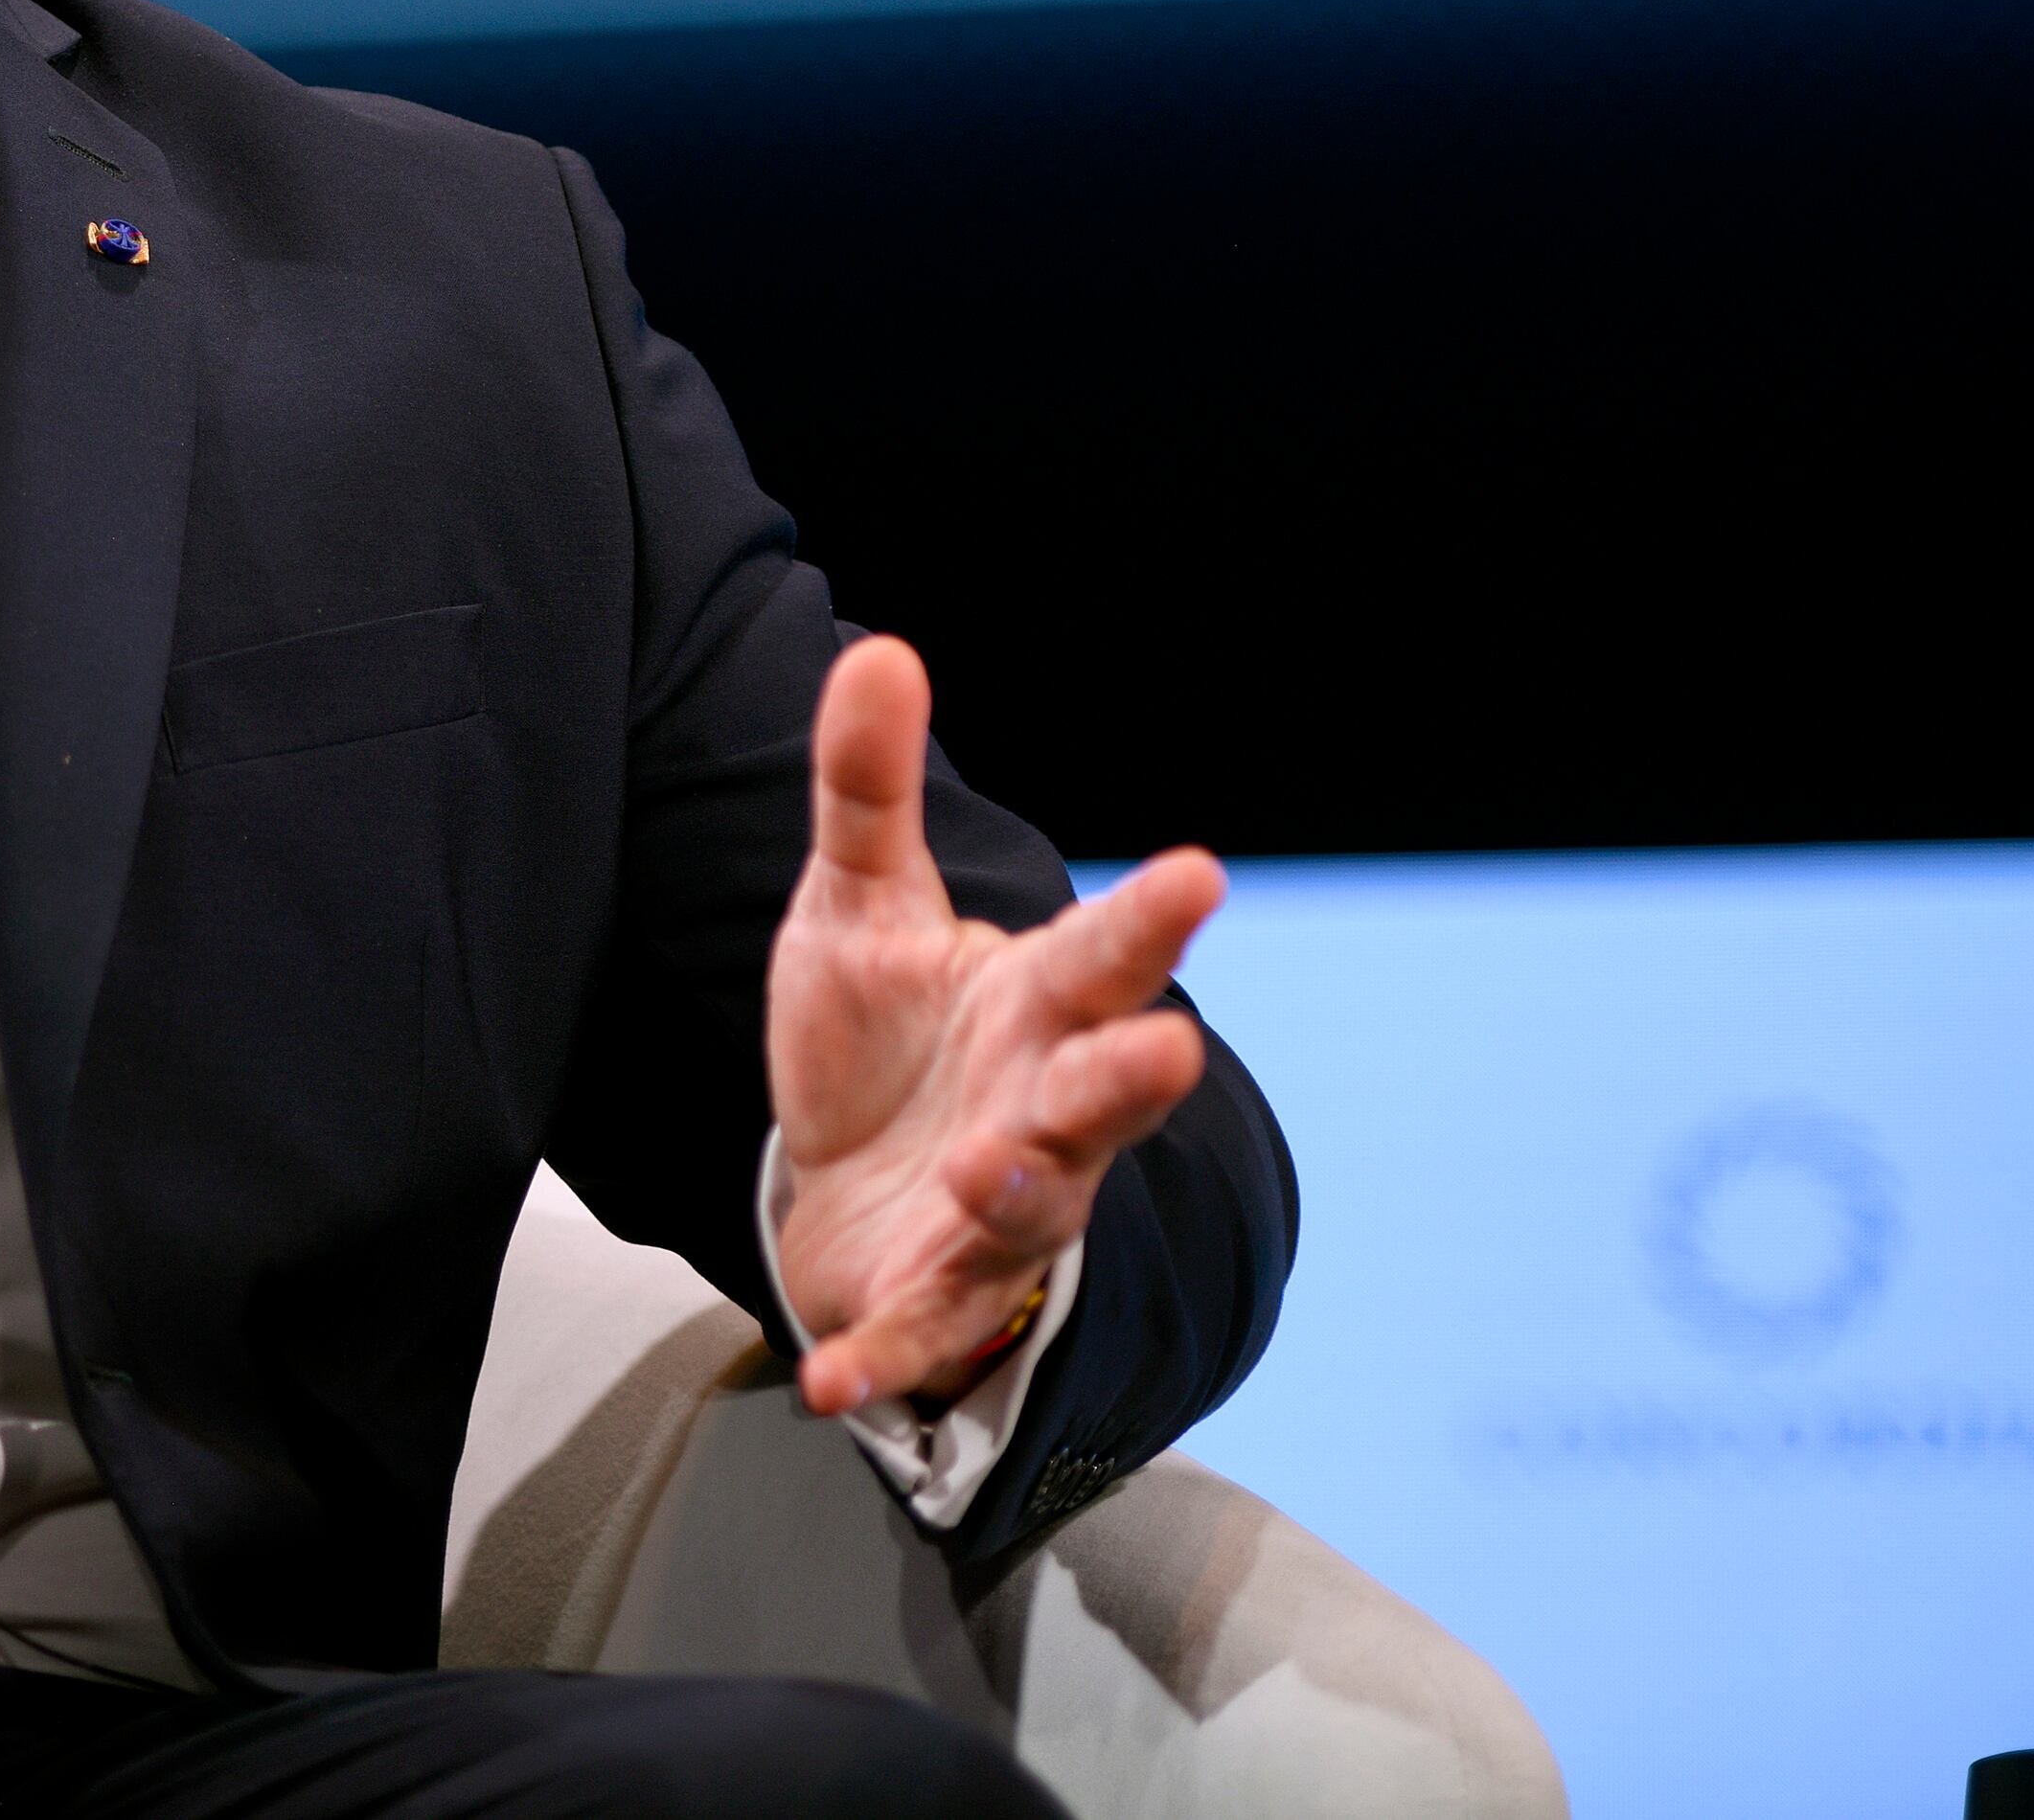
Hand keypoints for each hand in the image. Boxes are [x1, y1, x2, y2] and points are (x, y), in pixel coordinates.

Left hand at [765, 636, 1224, 1418]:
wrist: (841, 1182)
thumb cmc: (880, 1038)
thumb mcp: (854, 905)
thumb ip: (867, 790)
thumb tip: (881, 652)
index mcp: (1033, 1008)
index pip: (1100, 956)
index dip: (1149, 919)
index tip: (1199, 871)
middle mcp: (1035, 1114)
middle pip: (1098, 1097)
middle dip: (1129, 1076)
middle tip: (1167, 1046)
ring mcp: (990, 1214)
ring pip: (1028, 1210)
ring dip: (1017, 1193)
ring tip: (994, 1164)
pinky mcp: (921, 1298)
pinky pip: (907, 1334)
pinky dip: (878, 1357)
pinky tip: (834, 1380)